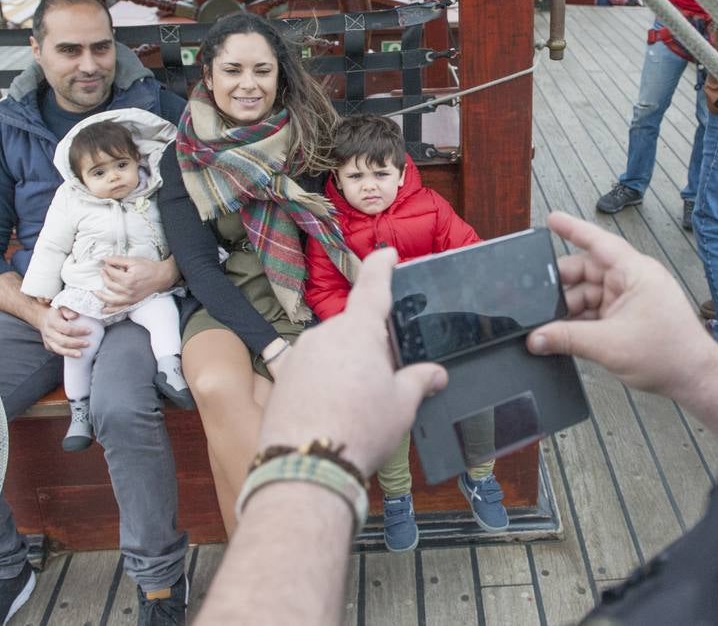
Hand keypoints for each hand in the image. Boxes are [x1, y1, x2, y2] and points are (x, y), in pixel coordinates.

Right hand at [37, 305, 91, 358]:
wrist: (42, 318)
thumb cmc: (55, 312)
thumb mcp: (61, 307)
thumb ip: (69, 310)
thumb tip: (76, 316)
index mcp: (53, 321)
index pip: (66, 328)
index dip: (78, 331)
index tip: (89, 331)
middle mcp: (49, 332)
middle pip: (63, 341)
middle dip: (76, 344)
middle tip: (87, 344)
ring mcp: (48, 340)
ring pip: (59, 349)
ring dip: (70, 353)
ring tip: (80, 354)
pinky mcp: (48, 345)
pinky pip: (57, 351)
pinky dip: (66, 354)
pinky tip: (74, 354)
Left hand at [97, 256, 178, 310]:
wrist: (163, 276)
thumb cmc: (149, 267)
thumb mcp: (134, 260)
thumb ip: (118, 260)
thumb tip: (104, 259)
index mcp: (128, 279)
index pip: (112, 273)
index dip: (107, 267)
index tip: (106, 263)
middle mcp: (128, 291)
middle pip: (110, 284)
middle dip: (104, 276)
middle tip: (103, 271)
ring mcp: (130, 298)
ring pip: (111, 299)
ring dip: (101, 296)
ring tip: (95, 292)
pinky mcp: (133, 302)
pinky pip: (120, 308)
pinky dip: (111, 310)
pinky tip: (103, 310)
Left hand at [257, 248, 447, 476]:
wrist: (306, 464)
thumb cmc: (361, 429)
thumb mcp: (401, 406)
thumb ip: (418, 381)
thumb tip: (435, 374)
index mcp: (358, 330)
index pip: (373, 286)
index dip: (382, 266)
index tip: (387, 254)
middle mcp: (325, 333)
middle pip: (353, 329)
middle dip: (370, 346)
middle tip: (387, 378)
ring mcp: (299, 354)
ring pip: (331, 351)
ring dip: (346, 367)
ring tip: (359, 405)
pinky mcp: (282, 378)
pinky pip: (311, 370)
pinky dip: (325, 383)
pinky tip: (334, 412)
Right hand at [527, 211, 717, 397]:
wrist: (693, 379)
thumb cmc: (670, 354)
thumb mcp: (609, 345)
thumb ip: (567, 339)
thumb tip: (536, 337)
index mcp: (635, 272)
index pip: (599, 242)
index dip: (573, 229)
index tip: (552, 219)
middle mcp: (632, 280)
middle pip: (586, 271)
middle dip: (561, 286)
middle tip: (534, 299)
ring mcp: (629, 298)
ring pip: (587, 294)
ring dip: (568, 309)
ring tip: (547, 326)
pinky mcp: (626, 316)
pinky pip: (595, 311)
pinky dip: (578, 321)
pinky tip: (562, 334)